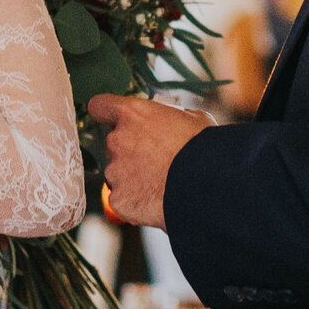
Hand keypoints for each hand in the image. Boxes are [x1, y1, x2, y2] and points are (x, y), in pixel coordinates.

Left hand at [87, 95, 209, 230]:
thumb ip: (169, 118)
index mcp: (132, 114)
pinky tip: (157, 202)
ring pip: (117, 173)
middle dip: (130, 151)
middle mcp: (117, 140)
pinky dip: (136, 202)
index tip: (114, 119)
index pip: (100, 106)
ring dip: (133, 178)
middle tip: (156, 161)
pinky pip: (122, 199)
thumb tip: (170, 122)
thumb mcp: (191, 119)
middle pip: (114, 144)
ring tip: (162, 184)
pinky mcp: (119, 200)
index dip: (107, 113)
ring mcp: (115, 172)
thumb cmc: (204, 148)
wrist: (207, 186)